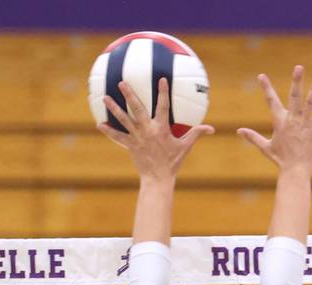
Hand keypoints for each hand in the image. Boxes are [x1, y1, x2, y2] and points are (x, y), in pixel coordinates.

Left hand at [97, 78, 213, 180]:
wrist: (158, 178)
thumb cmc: (173, 162)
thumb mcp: (186, 147)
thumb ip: (196, 134)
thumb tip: (211, 129)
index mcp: (161, 129)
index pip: (163, 106)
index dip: (162, 92)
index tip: (161, 79)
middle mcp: (147, 130)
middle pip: (136, 109)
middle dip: (129, 95)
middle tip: (122, 82)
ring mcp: (137, 137)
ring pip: (124, 120)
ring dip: (114, 108)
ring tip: (105, 97)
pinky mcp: (130, 145)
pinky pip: (118, 136)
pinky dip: (109, 131)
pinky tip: (99, 124)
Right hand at [237, 66, 311, 171]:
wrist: (295, 169)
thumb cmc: (280, 159)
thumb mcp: (265, 147)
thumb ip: (253, 137)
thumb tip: (239, 131)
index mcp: (280, 122)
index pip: (271, 101)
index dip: (266, 88)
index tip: (261, 76)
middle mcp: (292, 120)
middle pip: (294, 97)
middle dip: (296, 81)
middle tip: (299, 67)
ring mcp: (305, 124)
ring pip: (310, 103)